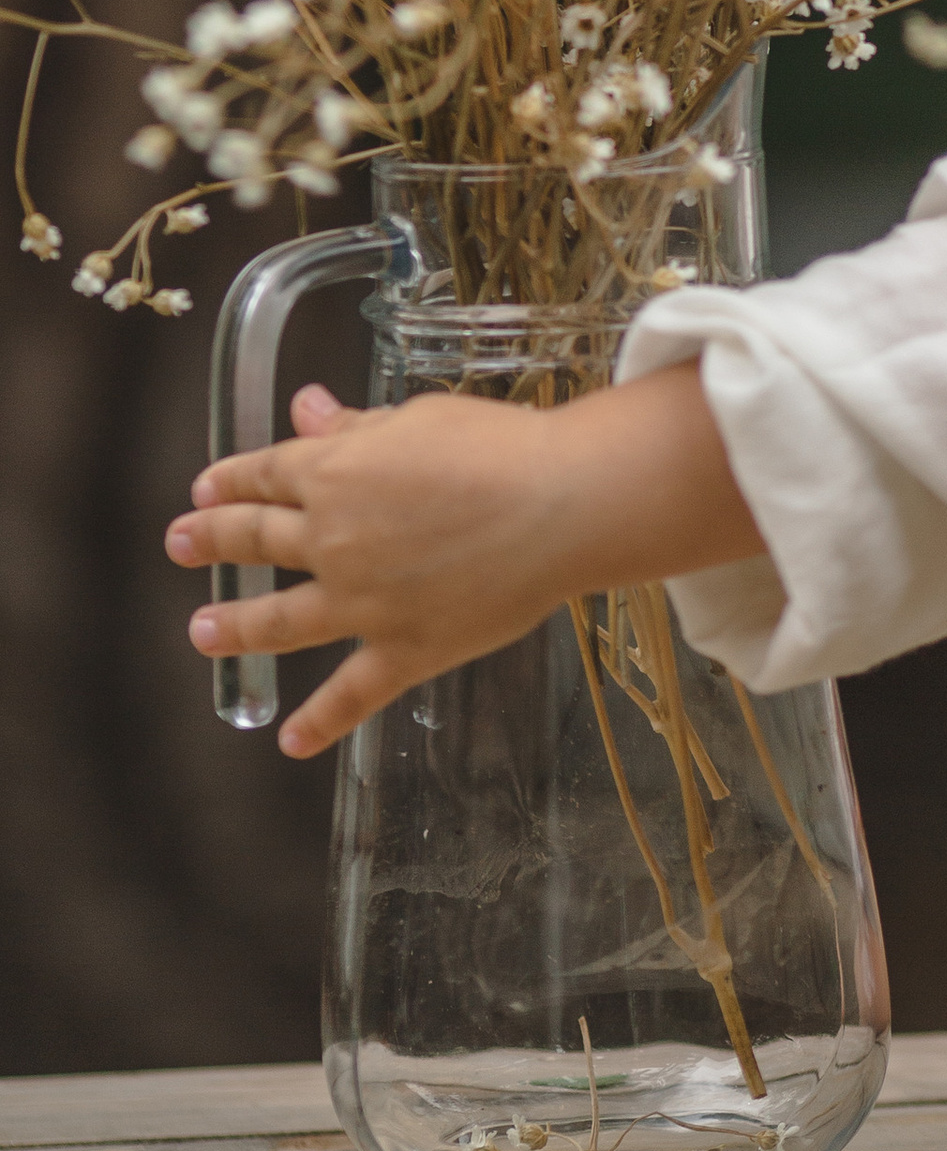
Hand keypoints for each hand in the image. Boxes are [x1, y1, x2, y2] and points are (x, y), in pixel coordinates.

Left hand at [166, 363, 760, 758]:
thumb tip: (306, 408)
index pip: (266, 474)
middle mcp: (333, 542)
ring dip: (236, 629)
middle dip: (213, 541)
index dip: (230, 480)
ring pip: (282, 621)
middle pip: (258, 541)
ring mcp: (364, 603)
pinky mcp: (405, 649)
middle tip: (180, 545)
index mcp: (335, 475)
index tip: (204, 488)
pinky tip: (291, 741)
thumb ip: (356, 426)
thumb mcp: (419, 419)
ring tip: (203, 634)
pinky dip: (321, 720)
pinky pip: (354, 693)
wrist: (562, 505)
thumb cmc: (499, 447)